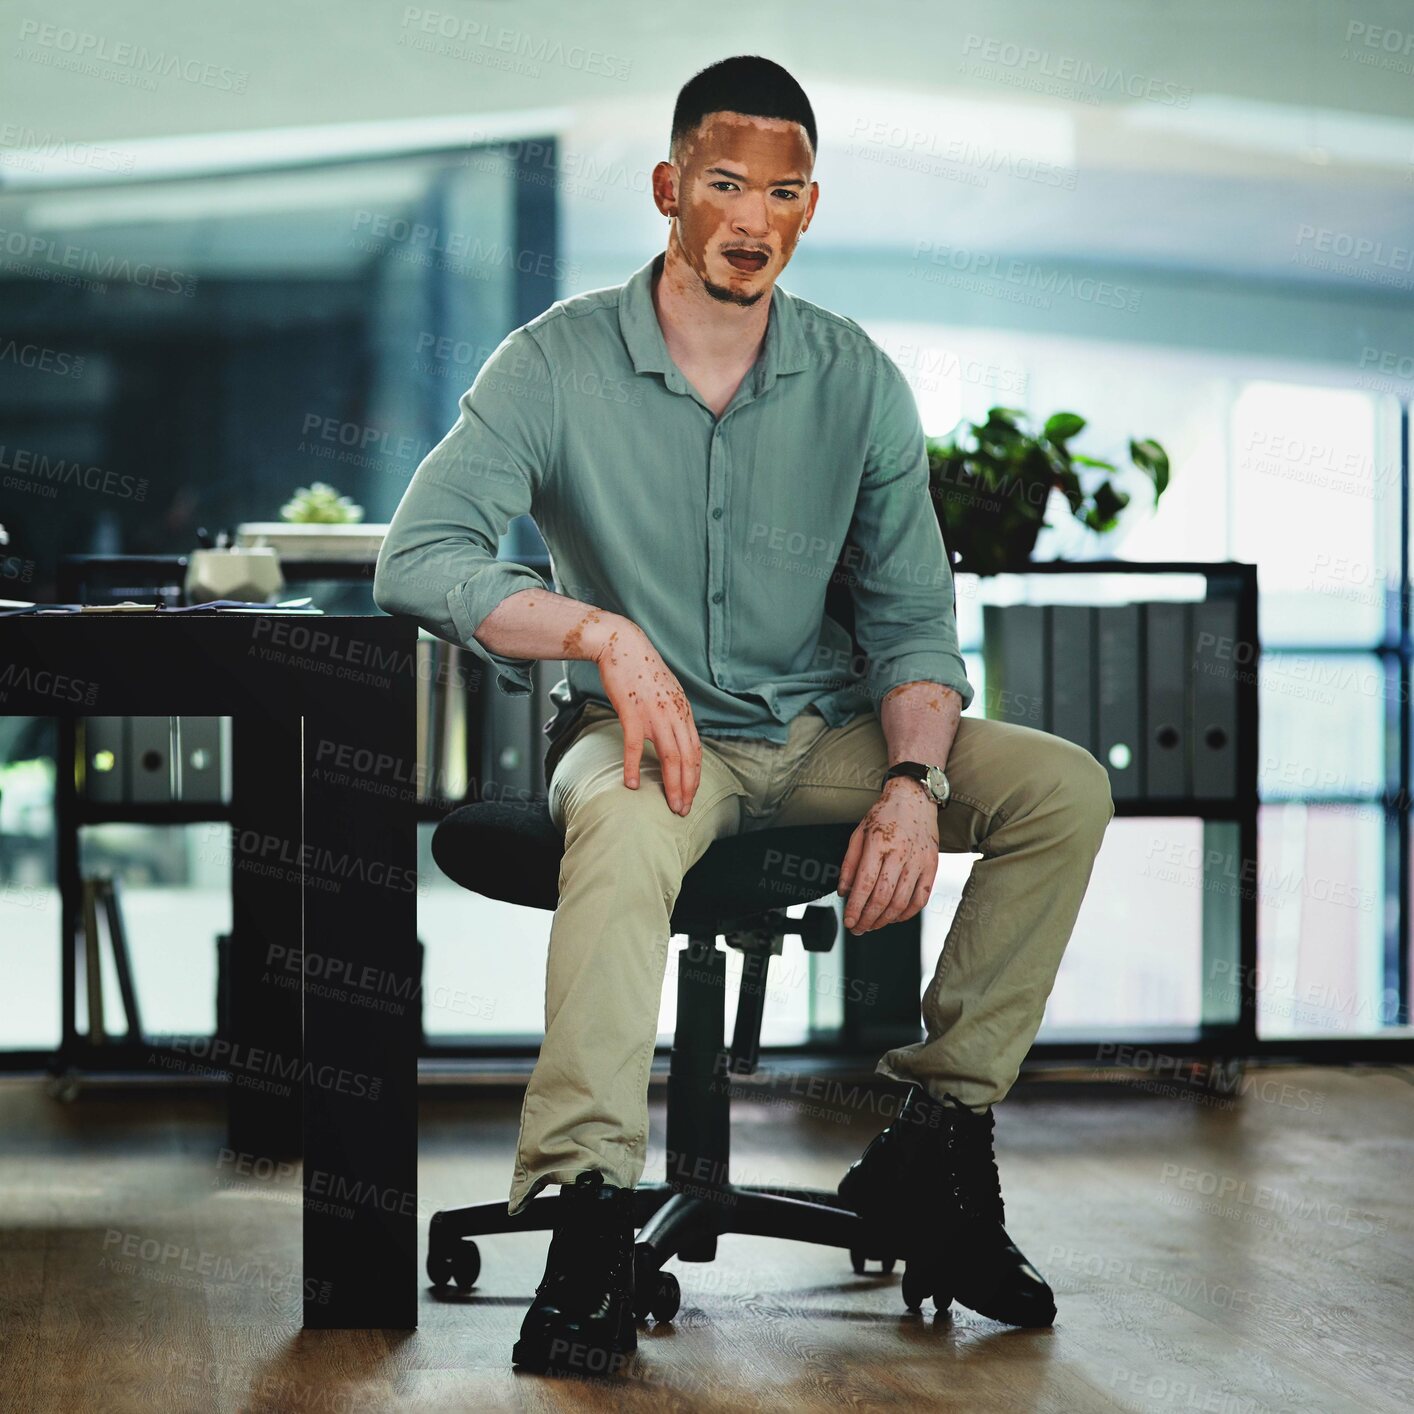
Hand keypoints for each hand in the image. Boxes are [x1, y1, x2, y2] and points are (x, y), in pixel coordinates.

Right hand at [592, 618, 701, 814]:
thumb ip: (672, 712)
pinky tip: (632, 784)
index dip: (695, 775)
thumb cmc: (640, 668)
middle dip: (688, 787)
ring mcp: (655, 714)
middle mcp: (674, 714)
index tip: (692, 794)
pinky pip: (636, 746)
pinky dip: (635, 767)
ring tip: (671, 805)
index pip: (696, 750)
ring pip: (670, 756)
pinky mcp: (632, 712)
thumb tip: (675, 732)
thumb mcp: (666, 691)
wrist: (622, 645)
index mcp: (682, 711)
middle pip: (688, 758)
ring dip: (672, 784)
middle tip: (684, 810)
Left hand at [837, 778, 939, 932]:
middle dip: (868, 918)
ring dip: (885, 919)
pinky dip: (908, 913)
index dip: (856, 907)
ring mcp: (919, 861)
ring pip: (902, 901)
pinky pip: (921, 898)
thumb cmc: (884, 815)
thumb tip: (844, 891)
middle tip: (858, 928)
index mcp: (879, 843)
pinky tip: (895, 917)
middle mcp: (901, 853)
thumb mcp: (859, 833)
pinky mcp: (932, 866)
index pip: (865, 884)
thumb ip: (849, 864)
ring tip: (873, 925)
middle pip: (883, 897)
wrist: (914, 799)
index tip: (848, 920)